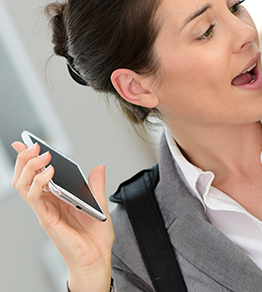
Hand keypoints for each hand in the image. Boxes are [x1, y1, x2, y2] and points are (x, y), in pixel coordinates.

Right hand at [12, 141, 113, 291]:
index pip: (37, 175)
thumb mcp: (99, 204)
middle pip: (25, 177)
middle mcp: (48, 203)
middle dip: (25, 159)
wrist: (98, 258)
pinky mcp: (47, 219)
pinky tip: (49, 173)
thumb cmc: (96, 237)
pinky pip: (35, 198)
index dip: (28, 159)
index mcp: (58, 198)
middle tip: (32, 145)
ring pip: (24, 185)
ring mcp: (45, 210)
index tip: (27, 142)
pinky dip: (39, 183)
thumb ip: (95, 185)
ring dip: (29, 167)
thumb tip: (98, 167)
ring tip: (41, 155)